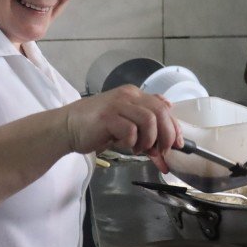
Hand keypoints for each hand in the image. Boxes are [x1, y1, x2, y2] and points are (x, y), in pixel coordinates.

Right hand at [63, 85, 182, 171]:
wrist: (68, 127)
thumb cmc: (98, 127)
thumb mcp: (126, 123)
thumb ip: (146, 126)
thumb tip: (169, 141)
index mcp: (135, 95)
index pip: (164, 108)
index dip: (174, 127)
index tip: (178, 144)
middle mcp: (128, 96)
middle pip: (160, 112)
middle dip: (166, 135)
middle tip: (162, 151)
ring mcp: (117, 105)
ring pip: (149, 120)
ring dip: (149, 140)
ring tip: (139, 149)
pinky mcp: (107, 117)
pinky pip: (130, 130)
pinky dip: (131, 142)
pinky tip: (124, 145)